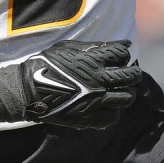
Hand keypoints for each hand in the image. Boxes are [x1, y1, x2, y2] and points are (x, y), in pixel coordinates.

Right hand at [21, 40, 141, 128]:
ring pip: (127, 98)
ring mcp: (96, 100)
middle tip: (131, 74)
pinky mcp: (90, 118)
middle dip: (134, 73)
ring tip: (120, 90)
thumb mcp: (67, 48)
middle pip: (131, 76)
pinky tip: (106, 105)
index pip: (122, 54)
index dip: (124, 54)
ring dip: (126, 92)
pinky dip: (113, 110)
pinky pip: (113, 116)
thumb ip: (94, 47)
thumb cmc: (47, 64)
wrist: (28, 90)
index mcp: (92, 60)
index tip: (121, 56)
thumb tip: (122, 45)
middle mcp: (98, 80)